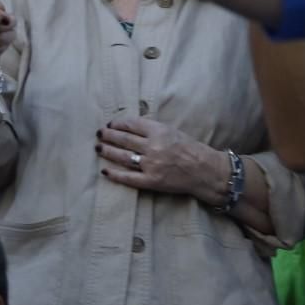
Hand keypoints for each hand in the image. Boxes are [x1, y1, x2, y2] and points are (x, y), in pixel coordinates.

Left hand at [97, 117, 224, 200]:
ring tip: (98, 148)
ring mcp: (151, 165)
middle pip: (123, 139)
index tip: (110, 124)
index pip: (131, 124)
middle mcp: (153, 147)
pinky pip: (128, 177)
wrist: (206, 171)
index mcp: (159, 131)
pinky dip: (115, 174)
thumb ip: (152, 129)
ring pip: (122, 157)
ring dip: (107, 151)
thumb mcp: (172, 131)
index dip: (117, 123)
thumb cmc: (191, 149)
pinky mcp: (152, 181)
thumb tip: (129, 126)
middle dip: (108, 136)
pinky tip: (105, 171)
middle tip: (99, 134)